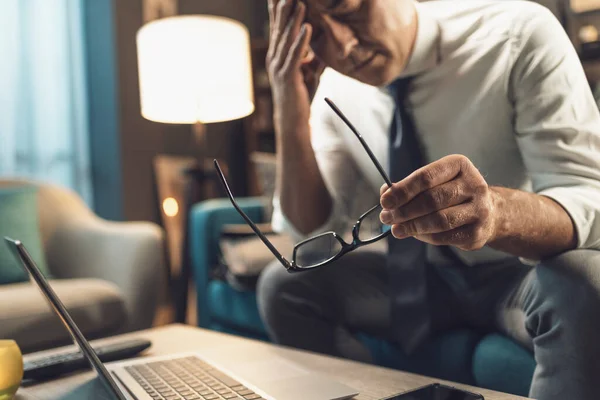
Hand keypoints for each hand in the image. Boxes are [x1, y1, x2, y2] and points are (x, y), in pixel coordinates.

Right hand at [267, 0, 325, 133]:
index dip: (279, 10)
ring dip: (293, 19)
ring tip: (299, 1)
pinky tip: (307, 27)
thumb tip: (326, 45)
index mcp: (278, 55)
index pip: (278, 27)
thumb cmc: (300, 97)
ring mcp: (280, 67)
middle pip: (279, 28)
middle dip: (283, 7)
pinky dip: (301, 40)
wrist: (293, 122)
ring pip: (286, 38)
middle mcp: (275, 58)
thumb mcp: (310, 73)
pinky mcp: (288, 77)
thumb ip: (315, 57)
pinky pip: (295, 55)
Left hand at [379, 155, 498, 250]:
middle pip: (431, 200)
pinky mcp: (477, 233)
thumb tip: (386, 193)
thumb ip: (410, 186)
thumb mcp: (435, 181)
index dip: (403, 190)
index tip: (385, 201)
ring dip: (412, 226)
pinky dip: (424, 237)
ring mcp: (479, 210)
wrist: (490, 213)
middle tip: (386, 217)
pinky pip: (444, 236)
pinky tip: (414, 234)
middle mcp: (474, 185)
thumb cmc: (453, 194)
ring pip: (438, 220)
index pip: (426, 177)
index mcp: (459, 165)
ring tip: (396, 229)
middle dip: (404, 211)